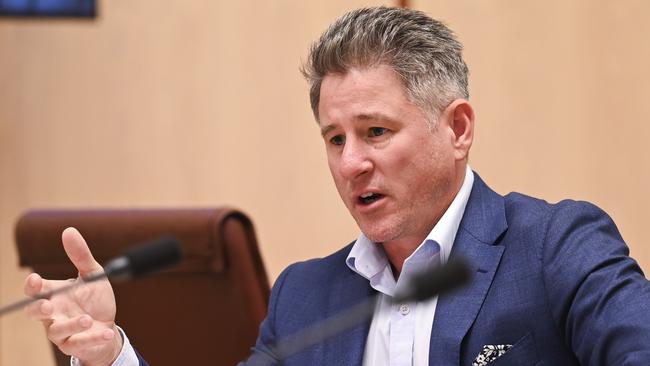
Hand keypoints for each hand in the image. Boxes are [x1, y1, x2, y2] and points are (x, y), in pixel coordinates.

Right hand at [24, 227, 121, 365]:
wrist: (109, 325)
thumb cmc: (96, 300)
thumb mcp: (93, 275)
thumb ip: (81, 255)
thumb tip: (68, 230)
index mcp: (54, 294)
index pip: (36, 290)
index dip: (33, 286)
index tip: (36, 280)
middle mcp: (53, 313)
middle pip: (34, 313)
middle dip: (37, 309)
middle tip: (47, 305)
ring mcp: (61, 331)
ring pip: (56, 330)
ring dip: (72, 324)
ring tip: (88, 318)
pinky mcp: (73, 345)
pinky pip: (78, 343)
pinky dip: (92, 337)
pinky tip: (105, 331)